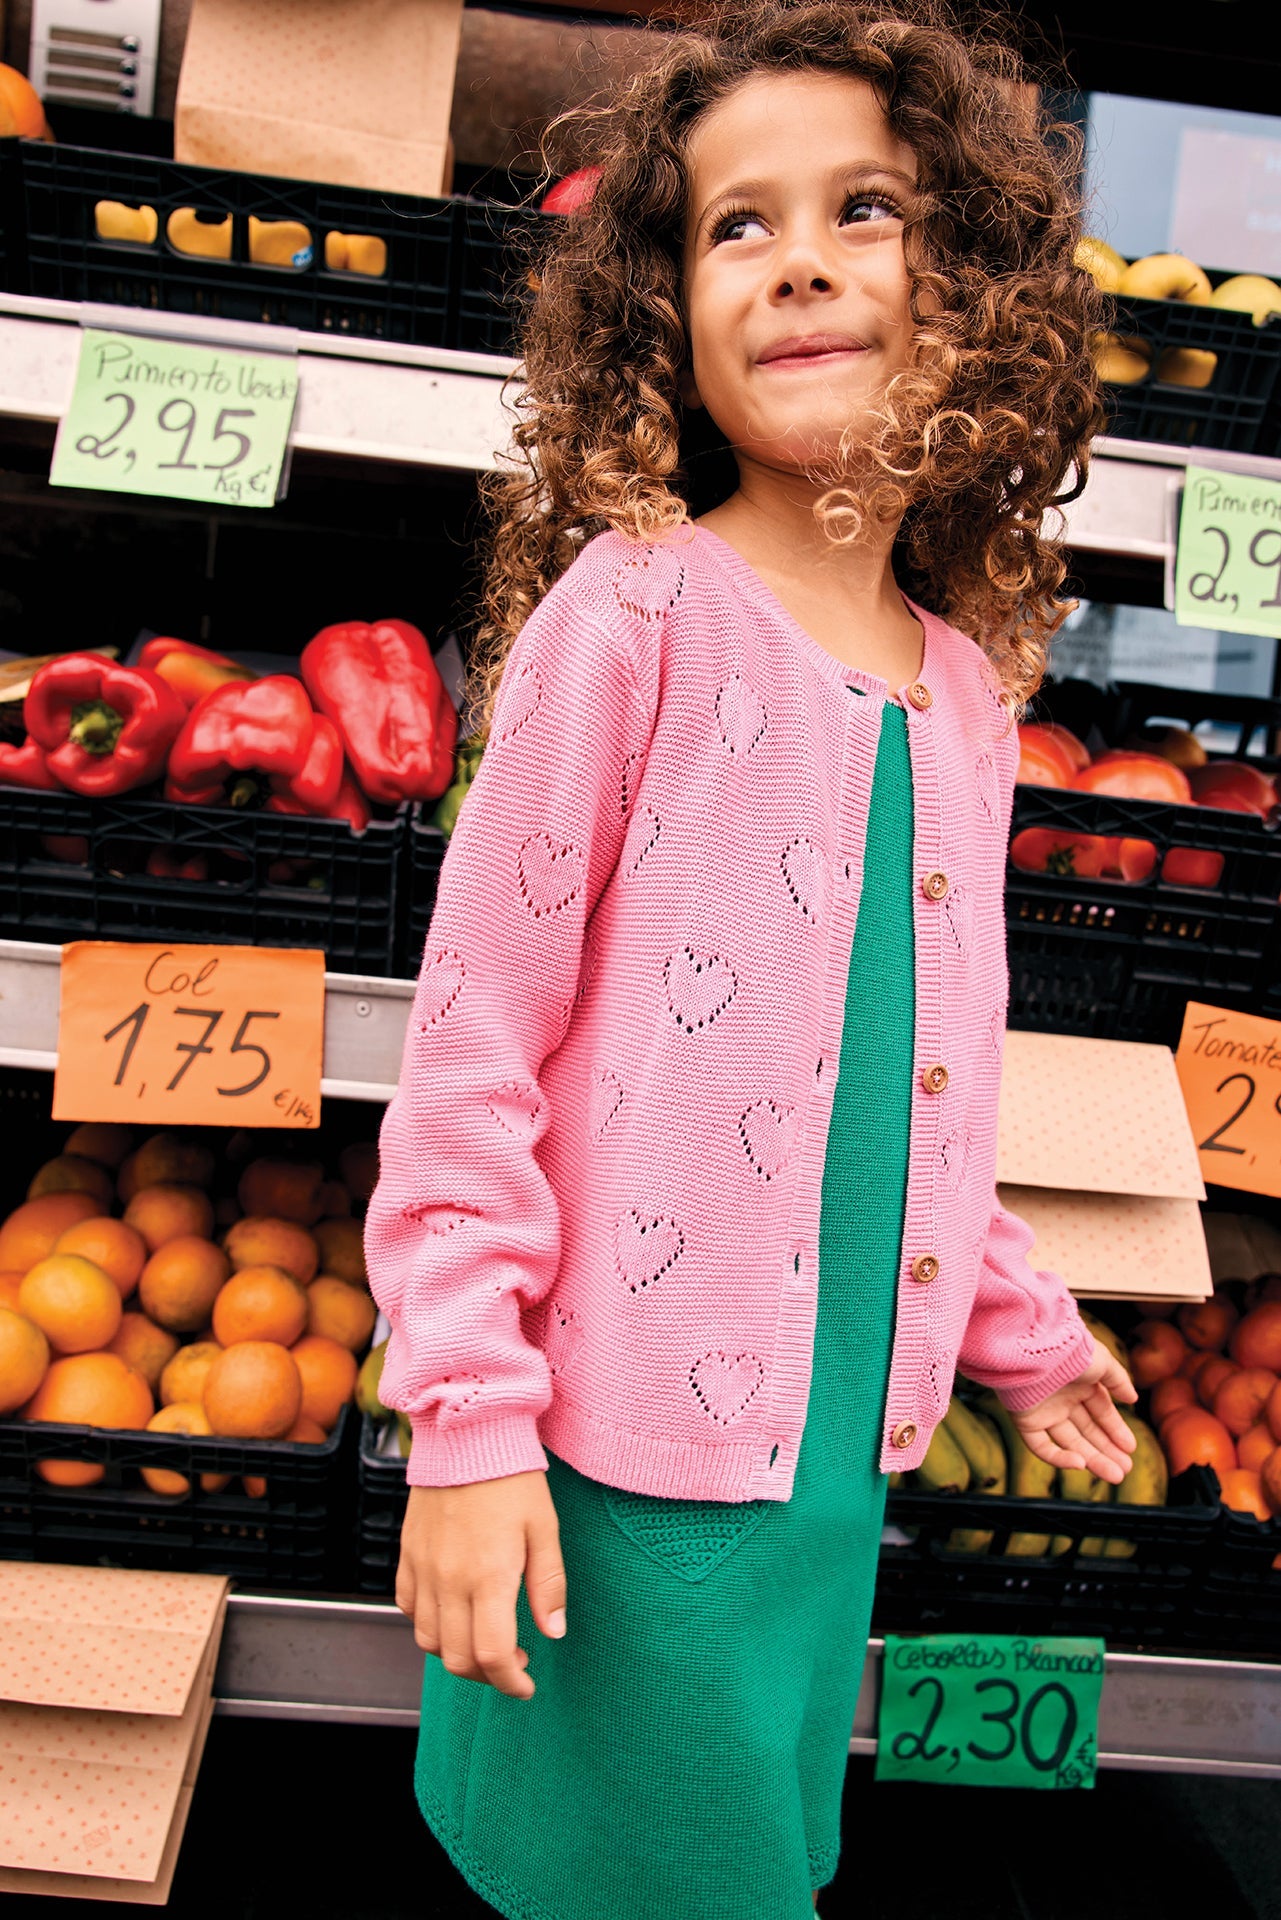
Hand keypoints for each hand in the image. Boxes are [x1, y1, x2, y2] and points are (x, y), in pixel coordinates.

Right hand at [395, 1469, 566, 1699]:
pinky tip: (453, 1613)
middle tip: (513, 1664)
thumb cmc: (512, 1477)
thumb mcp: (544, 1528)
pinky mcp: (408, 1554)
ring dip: (456, 1655)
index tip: (527, 1685)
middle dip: (487, 1676)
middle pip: (458, 1658)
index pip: (492, 1656)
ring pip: (428, 1640)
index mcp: (488, 1576)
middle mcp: (449, 1580)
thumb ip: (549, 1584)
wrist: (466, 1433)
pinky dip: (427, 1625)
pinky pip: (407, 1607)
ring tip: (484, 1641)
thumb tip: (553, 1632)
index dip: (511, 1683)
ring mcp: (423, 1568)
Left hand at [1009, 1338, 1138, 1484]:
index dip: (1116, 1430)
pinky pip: (1041, 1446)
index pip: (1100, 1412)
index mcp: (1079, 1383)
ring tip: (1115, 1475)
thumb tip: (1133, 1399)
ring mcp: (1044, 1411)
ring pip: (1070, 1442)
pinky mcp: (1026, 1421)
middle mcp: (1062, 1399)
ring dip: (1092, 1460)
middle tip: (1125, 1469)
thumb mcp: (1102, 1362)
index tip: (1130, 1448)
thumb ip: (1118, 1380)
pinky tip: (1080, 1465)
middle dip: (1107, 1450)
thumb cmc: (1070, 1351)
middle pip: (1086, 1431)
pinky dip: (1059, 1458)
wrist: (1036, 1348)